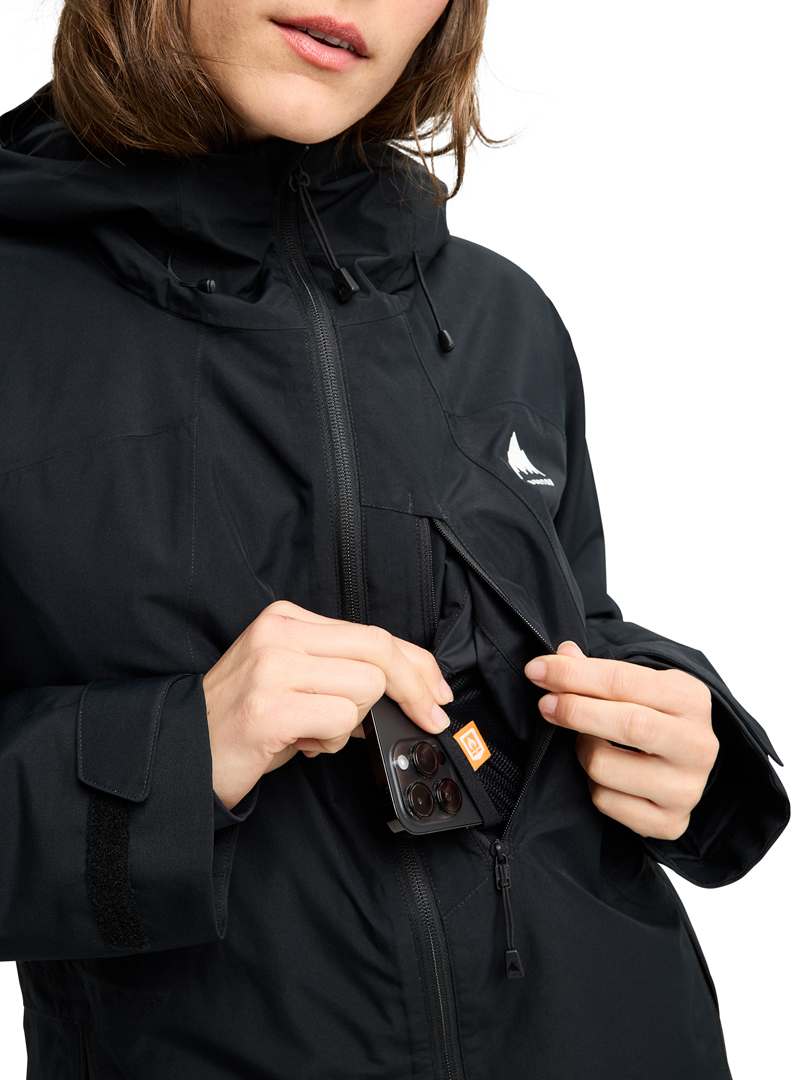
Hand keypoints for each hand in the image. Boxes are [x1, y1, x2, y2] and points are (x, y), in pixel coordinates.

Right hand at [203, 601, 452, 808]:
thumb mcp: (292, 678)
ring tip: (313, 733)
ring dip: (352, 722)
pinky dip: (331, 741)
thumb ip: (341, 670)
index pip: (372, 632)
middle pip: (378, 650)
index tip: (437, 692)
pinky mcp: (270, 706)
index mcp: (286, 618)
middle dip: (414, 688)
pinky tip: (300, 744)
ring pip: (365, 687)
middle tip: (428, 718)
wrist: (183, 754)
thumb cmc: (243, 721)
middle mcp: (279, 633)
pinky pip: (340, 720)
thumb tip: (410, 687)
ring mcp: (272, 667)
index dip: (416, 663)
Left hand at [525, 641, 717, 839]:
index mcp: (690, 698)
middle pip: (627, 724)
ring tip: (588, 742)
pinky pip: (606, 802)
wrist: (682, 765)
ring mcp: (686, 788)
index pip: (624, 681)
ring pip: (605, 767)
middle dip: (575, 711)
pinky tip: (604, 774)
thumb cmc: (653, 716)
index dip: (574, 675)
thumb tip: (560, 655)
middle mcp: (698, 745)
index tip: (537, 669)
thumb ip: (597, 671)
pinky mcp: (670, 822)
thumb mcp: (636, 685)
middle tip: (545, 704)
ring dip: (582, 751)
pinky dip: (593, 786)